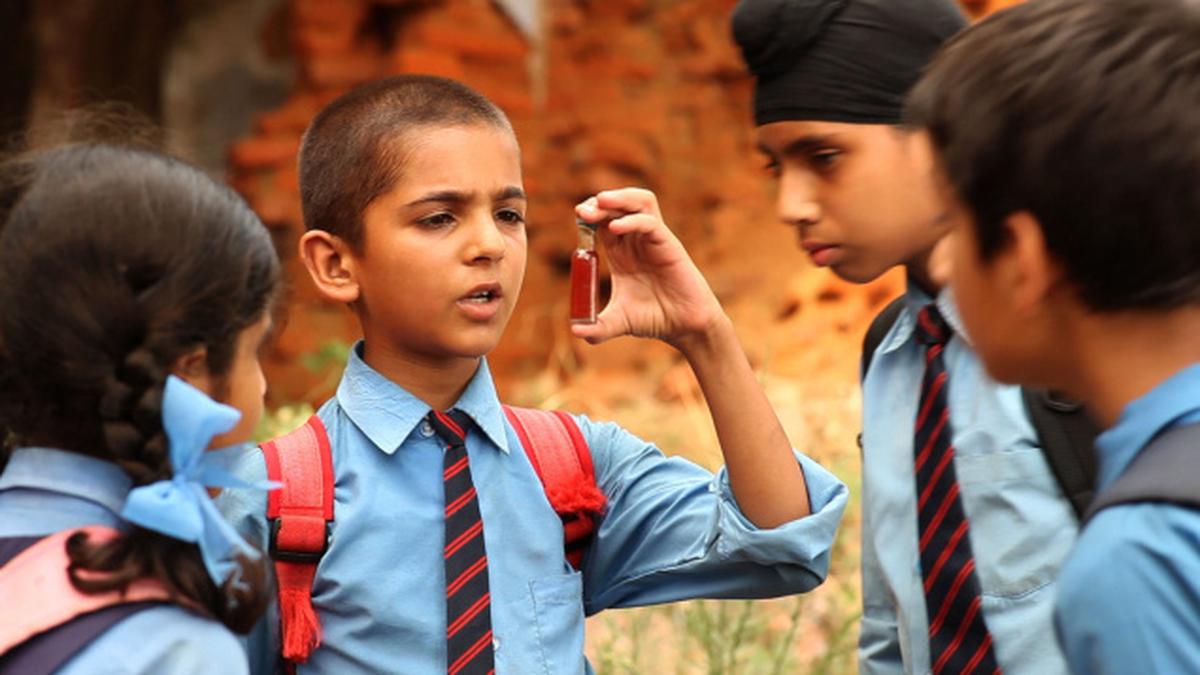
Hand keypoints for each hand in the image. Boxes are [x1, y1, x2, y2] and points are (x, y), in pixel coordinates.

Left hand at [573, 188, 724, 350]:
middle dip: (600, 203)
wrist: (683, 327)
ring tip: (600, 202)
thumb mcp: (618, 322)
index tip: (578, 216)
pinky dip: (633, 220)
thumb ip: (597, 328)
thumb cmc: (653, 319)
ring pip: (640, 203)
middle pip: (619, 206)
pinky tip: (616, 228)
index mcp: (621, 253)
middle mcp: (637, 241)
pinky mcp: (669, 245)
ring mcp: (654, 240)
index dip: (590, 215)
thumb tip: (576, 332)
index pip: (602, 221)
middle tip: (583, 211)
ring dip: (620, 198)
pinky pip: (651, 223)